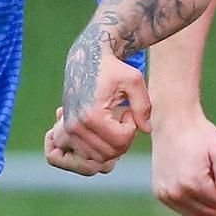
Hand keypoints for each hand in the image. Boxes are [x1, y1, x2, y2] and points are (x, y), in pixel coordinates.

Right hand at [48, 52, 152, 174]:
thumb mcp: (134, 80)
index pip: (120, 141)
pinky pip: (89, 153)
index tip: (129, 110)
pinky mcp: (68, 131)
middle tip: (124, 117)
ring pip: (100, 157)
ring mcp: (70, 130)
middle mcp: (76, 126)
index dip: (132, 128)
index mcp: (91, 115)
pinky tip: (107, 128)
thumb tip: (147, 130)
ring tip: (115, 121)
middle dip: (123, 139)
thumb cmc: (112, 68)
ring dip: (113, 144)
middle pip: (110, 153)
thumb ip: (143, 106)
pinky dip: (103, 147)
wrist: (86, 58)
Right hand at [150, 109, 215, 215]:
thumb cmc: (200, 135)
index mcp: (193, 183)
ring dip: (201, 202)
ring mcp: (165, 195)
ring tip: (198, 178)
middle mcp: (176, 193)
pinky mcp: (159, 194)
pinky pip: (182, 210)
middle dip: (213, 198)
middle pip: (209, 213)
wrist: (172, 122)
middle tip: (209, 174)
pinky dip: (189, 200)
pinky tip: (187, 179)